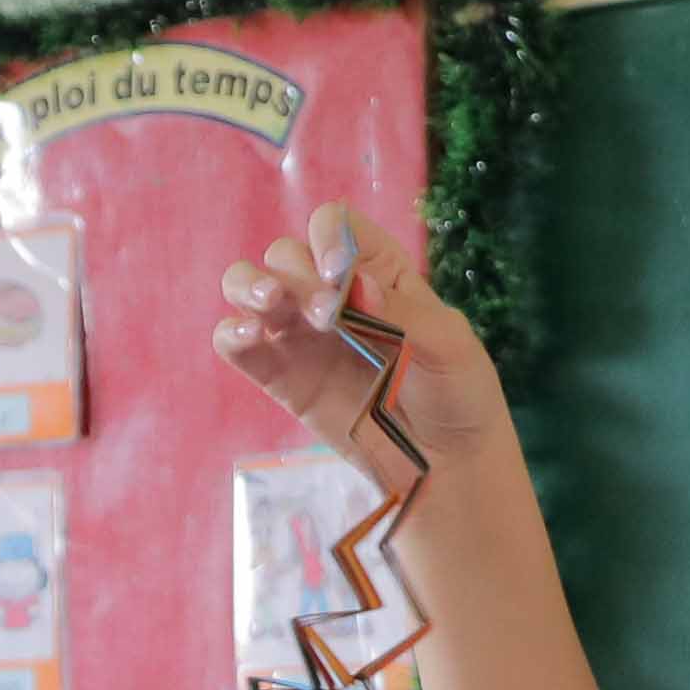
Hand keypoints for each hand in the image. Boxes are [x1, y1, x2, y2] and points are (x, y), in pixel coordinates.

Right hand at [206, 202, 436, 461]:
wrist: (446, 463)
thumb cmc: (458, 394)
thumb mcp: (447, 344)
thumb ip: (400, 312)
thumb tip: (352, 287)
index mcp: (376, 270)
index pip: (334, 226)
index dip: (327, 239)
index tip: (340, 275)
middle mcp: (331, 294)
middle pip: (286, 254)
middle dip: (297, 275)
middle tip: (325, 318)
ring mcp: (302, 335)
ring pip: (248, 286)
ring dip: (249, 286)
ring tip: (267, 305)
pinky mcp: (282, 378)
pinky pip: (239, 345)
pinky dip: (232, 333)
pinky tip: (247, 336)